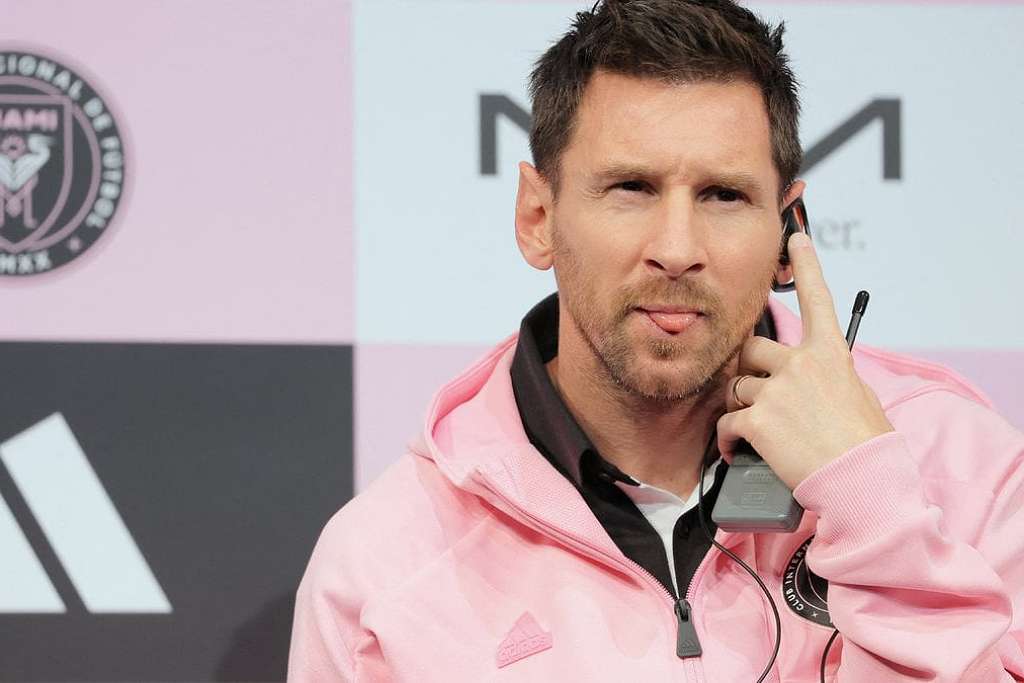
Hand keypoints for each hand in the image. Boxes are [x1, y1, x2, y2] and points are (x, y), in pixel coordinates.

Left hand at [717, 232, 894, 490]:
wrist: (863, 481)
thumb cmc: (866, 447)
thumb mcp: (857, 398)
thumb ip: (829, 378)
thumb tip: (811, 380)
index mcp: (832, 356)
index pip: (818, 300)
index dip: (806, 266)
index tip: (796, 238)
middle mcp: (803, 364)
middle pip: (752, 350)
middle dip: (748, 371)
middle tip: (758, 397)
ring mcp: (779, 389)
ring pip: (736, 388)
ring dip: (740, 409)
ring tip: (758, 434)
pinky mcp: (759, 418)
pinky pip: (727, 422)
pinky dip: (728, 440)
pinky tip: (739, 451)